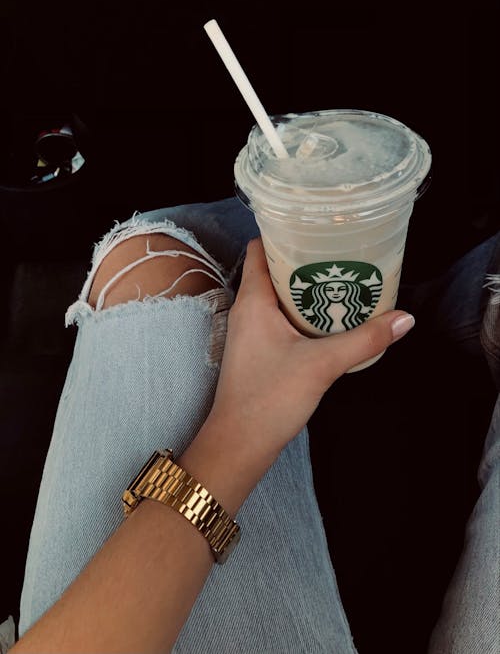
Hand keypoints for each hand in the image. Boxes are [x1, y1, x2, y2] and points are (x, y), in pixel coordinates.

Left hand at [209, 237, 414, 462]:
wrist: (239, 444)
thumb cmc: (269, 398)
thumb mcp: (322, 364)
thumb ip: (363, 340)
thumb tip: (404, 318)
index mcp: (253, 301)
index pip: (259, 249)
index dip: (283, 234)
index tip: (316, 230)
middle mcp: (246, 310)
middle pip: (273, 271)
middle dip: (305, 262)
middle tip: (341, 257)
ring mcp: (250, 332)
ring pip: (278, 298)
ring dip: (305, 290)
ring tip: (341, 283)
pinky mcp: (257, 351)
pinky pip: (279, 319)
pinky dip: (302, 314)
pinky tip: (328, 322)